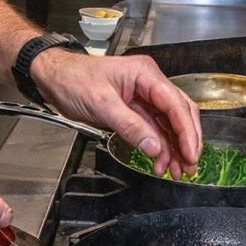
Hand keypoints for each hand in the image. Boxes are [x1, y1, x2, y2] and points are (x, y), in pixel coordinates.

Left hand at [31, 51, 201, 178]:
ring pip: (168, 124)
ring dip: (174, 148)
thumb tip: (155, 147)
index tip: (191, 154)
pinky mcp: (134, 109)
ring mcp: (142, 96)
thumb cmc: (73, 79)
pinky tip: (160, 162)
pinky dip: (159, 146)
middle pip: (179, 113)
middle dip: (186, 141)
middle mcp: (149, 83)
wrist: (54, 77)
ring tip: (176, 171)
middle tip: (189, 166)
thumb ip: (130, 126)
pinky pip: (154, 128)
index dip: (186, 131)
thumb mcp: (101, 103)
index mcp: (145, 74)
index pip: (175, 104)